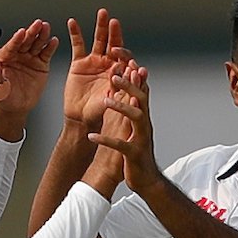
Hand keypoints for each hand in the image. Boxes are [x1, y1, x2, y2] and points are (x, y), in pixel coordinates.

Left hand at [0, 19, 59, 115]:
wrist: (16, 107)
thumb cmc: (3, 96)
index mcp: (4, 58)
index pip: (11, 46)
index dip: (16, 39)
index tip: (22, 32)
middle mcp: (17, 55)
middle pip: (25, 41)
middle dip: (31, 32)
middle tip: (38, 24)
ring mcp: (29, 58)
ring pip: (36, 44)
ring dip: (42, 35)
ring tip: (46, 27)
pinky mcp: (40, 64)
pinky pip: (46, 53)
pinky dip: (50, 47)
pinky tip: (54, 40)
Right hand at [64, 8, 130, 131]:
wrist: (81, 118)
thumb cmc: (99, 112)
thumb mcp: (113, 100)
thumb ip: (122, 86)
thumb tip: (129, 72)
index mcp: (119, 72)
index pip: (124, 57)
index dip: (123, 53)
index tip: (119, 52)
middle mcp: (108, 64)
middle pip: (113, 43)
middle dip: (114, 32)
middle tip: (114, 21)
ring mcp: (94, 61)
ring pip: (99, 40)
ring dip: (101, 26)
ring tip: (102, 13)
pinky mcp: (79, 62)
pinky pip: (78, 45)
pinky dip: (75, 33)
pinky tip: (72, 22)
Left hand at [89, 66, 160, 195]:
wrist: (145, 180)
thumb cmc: (135, 152)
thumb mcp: (130, 127)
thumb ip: (127, 109)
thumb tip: (123, 88)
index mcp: (141, 117)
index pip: (140, 90)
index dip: (134, 75)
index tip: (123, 58)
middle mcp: (144, 125)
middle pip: (141, 98)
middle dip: (129, 85)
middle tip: (115, 74)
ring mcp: (141, 139)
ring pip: (136, 117)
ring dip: (122, 107)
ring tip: (106, 100)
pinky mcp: (134, 154)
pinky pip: (120, 145)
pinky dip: (106, 140)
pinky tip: (91, 137)